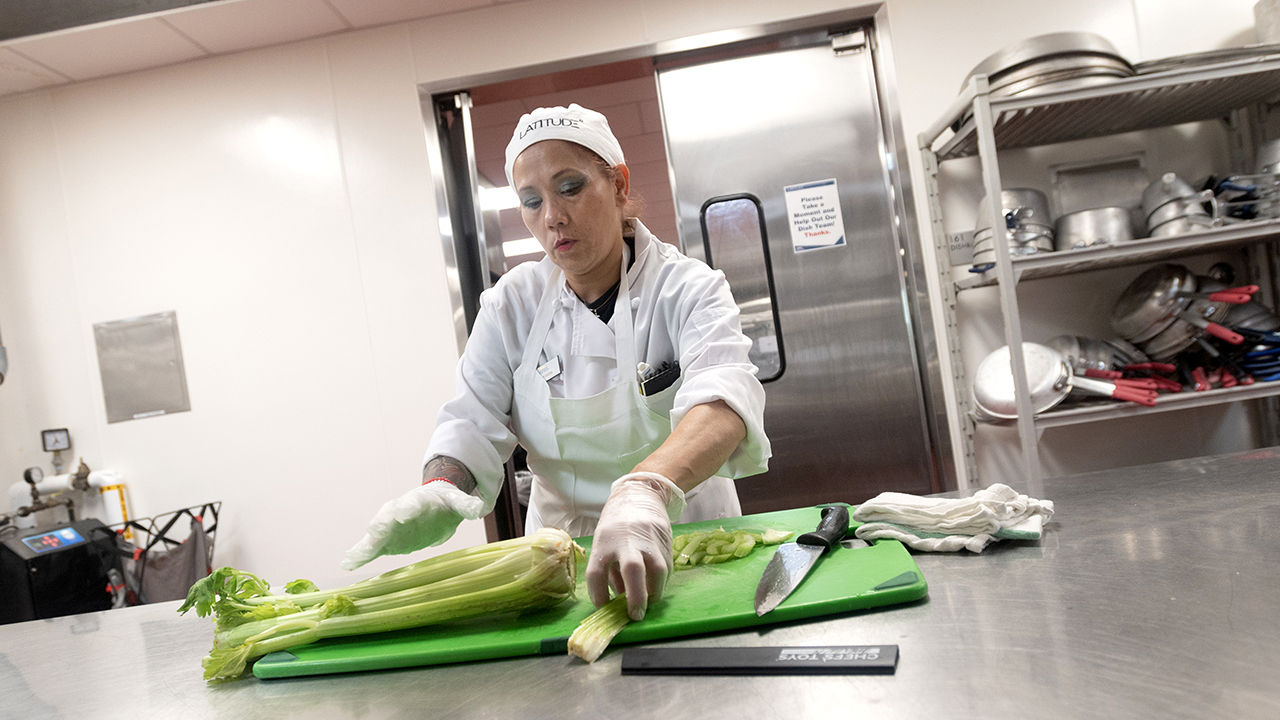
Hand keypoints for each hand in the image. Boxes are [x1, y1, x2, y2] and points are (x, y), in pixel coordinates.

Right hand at [340, 480, 484, 570]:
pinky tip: (348, 564)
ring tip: (352, 557)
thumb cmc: (444, 503)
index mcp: (418, 501)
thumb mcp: (457, 502)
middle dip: (381, 526)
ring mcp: (391, 527)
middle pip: (387, 518)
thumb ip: (467, 504)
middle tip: (374, 534)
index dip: (407, 508)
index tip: (404, 514)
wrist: (432, 504)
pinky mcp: (386, 541)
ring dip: (365, 544)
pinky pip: (371, 548)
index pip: (412, 503)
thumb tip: (481, 507)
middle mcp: (399, 512)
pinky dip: (360, 555)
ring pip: (375, 535)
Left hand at [585, 472, 686, 620]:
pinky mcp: (665, 541)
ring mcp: (649, 540)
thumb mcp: (604, 543)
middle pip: (632, 570)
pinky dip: (661, 583)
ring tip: (649, 603)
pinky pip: (666, 568)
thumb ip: (609, 571)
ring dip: (654, 592)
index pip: (596, 573)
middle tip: (635, 615)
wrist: (640, 496)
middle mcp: (626, 541)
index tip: (603, 608)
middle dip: (636, 597)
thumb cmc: (616, 525)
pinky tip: (655, 588)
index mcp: (603, 542)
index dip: (598, 595)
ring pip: (657, 570)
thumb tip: (618, 599)